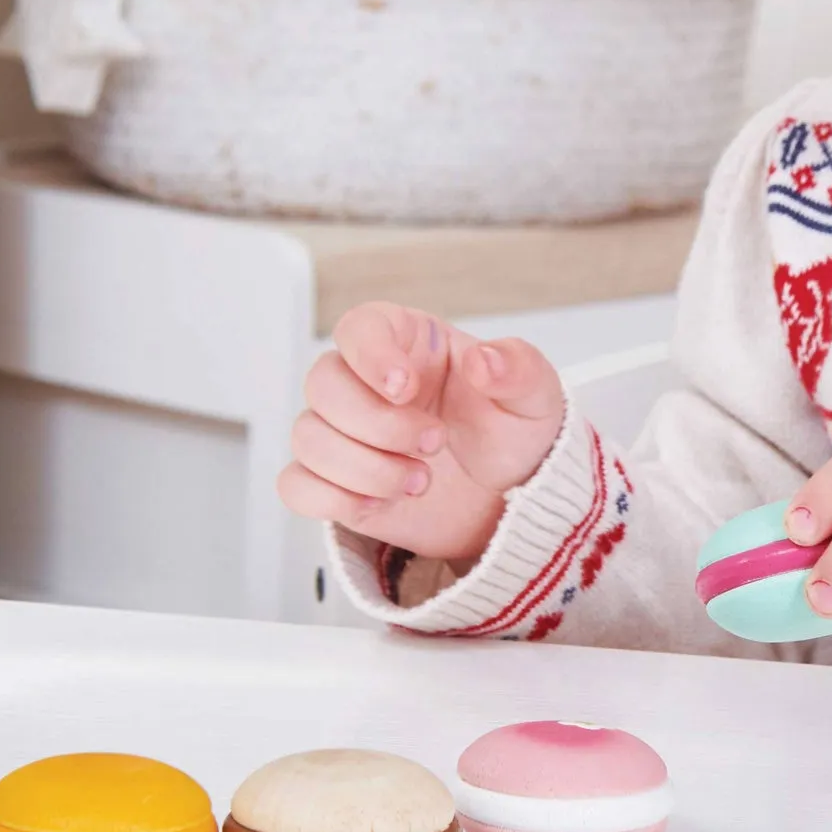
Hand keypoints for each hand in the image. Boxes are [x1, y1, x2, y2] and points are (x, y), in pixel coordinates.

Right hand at [277, 303, 565, 565]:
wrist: (508, 500)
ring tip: (420, 481)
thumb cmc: (513, 434)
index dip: (371, 355)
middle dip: (378, 424)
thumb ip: (517, 370)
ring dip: (365, 468)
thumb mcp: (535, 396)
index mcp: (412, 344)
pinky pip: (296, 485)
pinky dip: (335, 499)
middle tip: (434, 444)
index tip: (405, 389)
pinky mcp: (335, 481)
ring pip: (308, 437)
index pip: (360, 327)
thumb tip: (485, 359)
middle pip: (323, 384)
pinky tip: (381, 504)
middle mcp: (367, 382)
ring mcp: (346, 432)